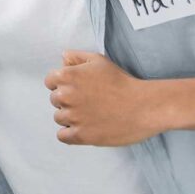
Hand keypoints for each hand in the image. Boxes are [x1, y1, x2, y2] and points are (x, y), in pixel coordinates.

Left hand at [44, 50, 158, 145]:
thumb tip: (62, 58)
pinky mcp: (82, 135)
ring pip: (59, 118)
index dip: (63, 85)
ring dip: (70, 117)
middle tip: (87, 102)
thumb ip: (76, 57)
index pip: (50, 82)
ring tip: (90, 115)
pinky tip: (84, 128)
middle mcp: (66, 95)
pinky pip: (63, 136)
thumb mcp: (98, 61)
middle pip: (54, 100)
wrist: (144, 106)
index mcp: (67, 76)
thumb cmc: (122, 82)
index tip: (77, 89)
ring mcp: (73, 116)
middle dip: (67, 101)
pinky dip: (70, 133)